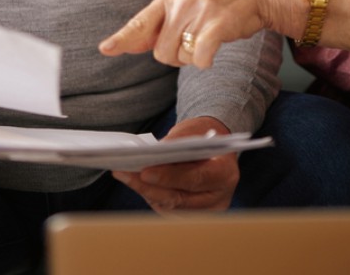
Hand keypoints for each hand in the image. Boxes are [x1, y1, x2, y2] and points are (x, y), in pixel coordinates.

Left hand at [99, 0, 284, 68]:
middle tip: (195, 39)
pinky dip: (205, 61)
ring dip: (192, 57)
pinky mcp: (216, 24)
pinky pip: (199, 59)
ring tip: (207, 38)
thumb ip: (158, 25)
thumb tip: (128, 43)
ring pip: (179, 58)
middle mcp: (179, 3)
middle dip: (177, 55)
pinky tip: (214, 49)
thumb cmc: (215, 4)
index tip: (105, 49)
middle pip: (161, 53)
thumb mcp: (183, 6)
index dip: (122, 39)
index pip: (140, 23)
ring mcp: (198, 12)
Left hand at [110, 116, 239, 212]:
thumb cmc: (203, 136)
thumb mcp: (193, 132)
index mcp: (225, 173)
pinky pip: (168, 210)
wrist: (215, 150)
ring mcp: (206, 211)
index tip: (145, 171)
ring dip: (145, 191)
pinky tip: (134, 182)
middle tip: (124, 173)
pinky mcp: (193, 217)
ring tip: (123, 174)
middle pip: (179, 198)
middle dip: (149, 186)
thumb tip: (148, 155)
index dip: (169, 177)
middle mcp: (219, 197)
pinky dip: (150, 196)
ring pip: (170, 207)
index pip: (196, 178)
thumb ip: (176, 144)